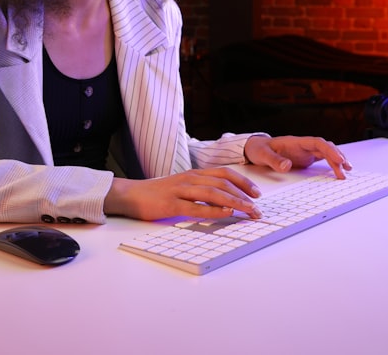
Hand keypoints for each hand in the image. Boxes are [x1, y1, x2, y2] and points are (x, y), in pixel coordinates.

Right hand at [104, 168, 263, 220]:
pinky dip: (213, 210)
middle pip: (223, 183)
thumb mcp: (181, 187)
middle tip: (257, 208)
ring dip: (234, 202)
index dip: (243, 182)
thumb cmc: (156, 193)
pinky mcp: (171, 204)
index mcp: (193, 174)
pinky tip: (226, 214)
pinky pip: (196, 207)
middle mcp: (189, 179)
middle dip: (244, 195)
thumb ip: (200, 190)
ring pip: (213, 193)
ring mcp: (180, 190)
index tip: (257, 193)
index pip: (224, 173)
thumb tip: (222, 201)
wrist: (130, 195)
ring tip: (248, 211)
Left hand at [243, 135, 352, 178]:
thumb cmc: (259, 149)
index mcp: (295, 142)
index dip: (329, 149)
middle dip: (338, 156)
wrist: (255, 148)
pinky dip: (331, 165)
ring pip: (326, 153)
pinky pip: (322, 159)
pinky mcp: (306, 158)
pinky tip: (338, 172)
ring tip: (347, 172)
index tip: (339, 159)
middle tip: (347, 168)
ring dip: (337, 161)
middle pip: (325, 148)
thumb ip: (274, 160)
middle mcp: (303, 146)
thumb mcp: (262, 155)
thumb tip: (286, 166)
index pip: (317, 142)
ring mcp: (305, 152)